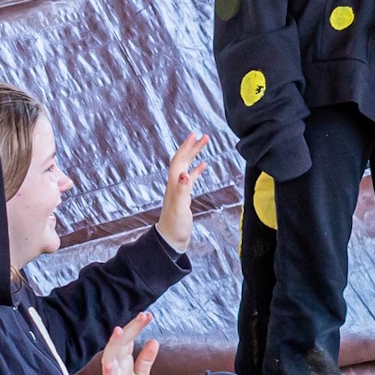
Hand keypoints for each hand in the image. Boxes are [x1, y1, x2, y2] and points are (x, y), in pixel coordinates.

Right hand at [101, 311, 158, 374]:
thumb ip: (145, 360)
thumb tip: (153, 340)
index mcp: (123, 363)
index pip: (128, 340)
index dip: (136, 327)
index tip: (147, 315)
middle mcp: (116, 368)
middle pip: (120, 344)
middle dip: (130, 329)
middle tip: (142, 316)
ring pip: (110, 359)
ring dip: (114, 345)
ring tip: (119, 331)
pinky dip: (108, 374)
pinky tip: (109, 365)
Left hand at [155, 133, 209, 252]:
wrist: (170, 240)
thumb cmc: (175, 226)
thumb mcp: (180, 208)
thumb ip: (182, 191)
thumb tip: (184, 173)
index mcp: (174, 184)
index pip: (179, 160)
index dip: (186, 147)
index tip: (194, 134)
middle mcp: (175, 184)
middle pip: (182, 160)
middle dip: (192, 147)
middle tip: (203, 135)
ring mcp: (180, 190)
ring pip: (187, 166)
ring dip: (194, 155)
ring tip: (204, 144)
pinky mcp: (185, 196)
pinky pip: (191, 178)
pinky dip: (197, 170)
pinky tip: (203, 165)